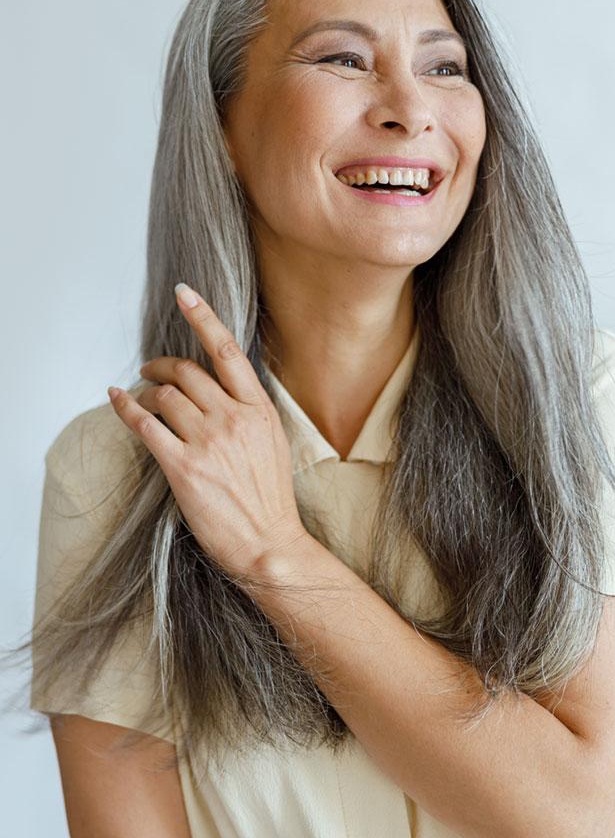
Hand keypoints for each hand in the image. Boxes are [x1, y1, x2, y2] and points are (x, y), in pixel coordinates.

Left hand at [107, 283, 306, 579]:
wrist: (271, 543)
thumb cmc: (270, 498)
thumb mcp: (273, 442)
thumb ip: (247, 411)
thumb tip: (216, 390)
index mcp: (259, 409)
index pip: (227, 351)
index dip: (203, 317)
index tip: (184, 294)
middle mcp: (233, 418)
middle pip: (187, 371)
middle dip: (161, 363)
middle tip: (150, 367)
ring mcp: (208, 441)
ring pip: (165, 395)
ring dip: (148, 391)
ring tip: (144, 398)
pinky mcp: (183, 467)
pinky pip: (146, 424)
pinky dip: (126, 407)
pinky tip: (118, 399)